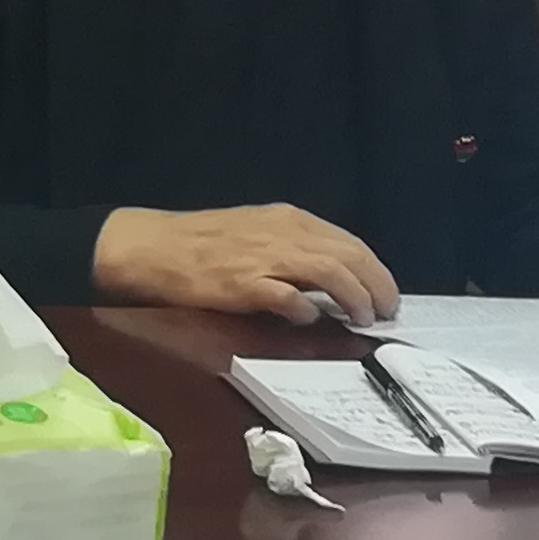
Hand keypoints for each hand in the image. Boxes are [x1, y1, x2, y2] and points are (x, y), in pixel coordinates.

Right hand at [92, 204, 399, 326]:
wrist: (152, 246)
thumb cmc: (203, 242)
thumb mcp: (256, 232)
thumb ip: (294, 250)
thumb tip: (334, 281)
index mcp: (288, 219)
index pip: (350, 243)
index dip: (376, 272)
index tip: (385, 295)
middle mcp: (283, 233)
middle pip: (349, 257)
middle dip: (376, 287)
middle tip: (384, 313)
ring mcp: (264, 257)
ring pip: (330, 273)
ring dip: (354, 298)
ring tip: (362, 320)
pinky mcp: (243, 283)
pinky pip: (288, 297)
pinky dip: (306, 309)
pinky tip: (306, 319)